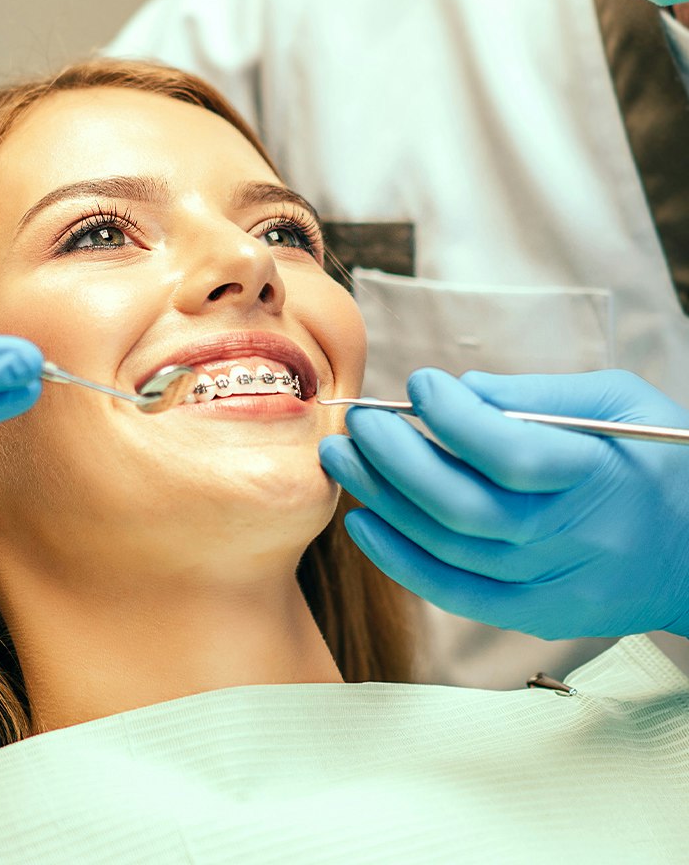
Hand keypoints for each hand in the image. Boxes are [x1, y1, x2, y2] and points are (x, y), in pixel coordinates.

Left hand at [318, 368, 688, 639]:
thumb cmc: (658, 461)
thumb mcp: (619, 405)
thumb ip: (537, 396)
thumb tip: (457, 392)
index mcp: (601, 476)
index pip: (511, 453)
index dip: (453, 418)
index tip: (419, 384)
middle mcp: (574, 538)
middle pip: (462, 505)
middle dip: (393, 458)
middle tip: (356, 421)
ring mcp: (553, 585)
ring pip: (447, 548)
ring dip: (382, 499)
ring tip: (342, 458)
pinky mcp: (536, 615)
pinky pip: (454, 594)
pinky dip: (399, 560)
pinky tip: (363, 522)